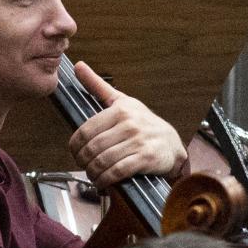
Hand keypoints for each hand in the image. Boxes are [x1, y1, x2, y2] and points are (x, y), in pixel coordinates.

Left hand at [66, 61, 186, 189]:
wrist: (172, 144)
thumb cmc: (144, 123)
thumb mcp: (122, 101)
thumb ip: (97, 86)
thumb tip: (77, 66)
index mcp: (120, 110)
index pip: (86, 131)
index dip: (75, 146)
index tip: (75, 153)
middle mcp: (129, 124)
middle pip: (92, 148)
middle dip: (83, 161)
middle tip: (83, 165)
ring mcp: (138, 141)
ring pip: (103, 161)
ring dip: (93, 172)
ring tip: (92, 174)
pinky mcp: (146, 158)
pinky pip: (117, 172)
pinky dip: (105, 180)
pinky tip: (103, 181)